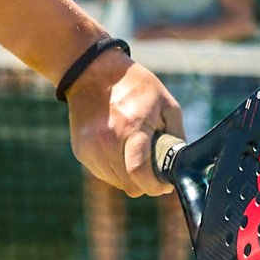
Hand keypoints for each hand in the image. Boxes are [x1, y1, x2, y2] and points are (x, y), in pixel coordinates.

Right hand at [69, 56, 181, 199]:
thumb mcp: (166, 103)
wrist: (93, 72)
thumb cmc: (136, 87)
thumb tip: (179, 164)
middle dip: (145, 181)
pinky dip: (114, 168)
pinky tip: (118, 149)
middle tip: (153, 168)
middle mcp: (107, 141)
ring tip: (134, 152)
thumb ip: (176, 136)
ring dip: (129, 176)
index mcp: (132, 127)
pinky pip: (102, 174)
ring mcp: (90, 147)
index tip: (164, 186)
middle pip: (130, 184)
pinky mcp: (81, 151)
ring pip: (116, 182)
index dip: (155, 186)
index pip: (140, 173)